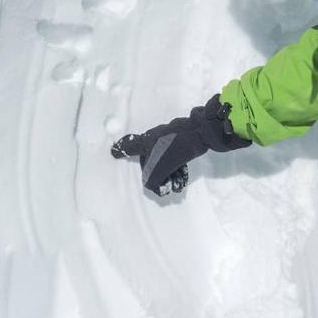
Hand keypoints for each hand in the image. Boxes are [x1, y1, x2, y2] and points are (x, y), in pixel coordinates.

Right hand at [111, 94, 250, 195]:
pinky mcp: (184, 136)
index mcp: (147, 141)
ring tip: (176, 180)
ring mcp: (171, 134)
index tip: (113, 151)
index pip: (130, 146)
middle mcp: (156, 135)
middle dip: (153, 168)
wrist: (203, 132)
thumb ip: (152, 180)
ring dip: (168, 168)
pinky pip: (176, 152)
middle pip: (149, 153)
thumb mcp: (161, 169)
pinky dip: (178, 163)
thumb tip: (153, 185)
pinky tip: (184, 172)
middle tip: (159, 180)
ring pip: (164, 154)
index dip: (121, 150)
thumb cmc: (177, 147)